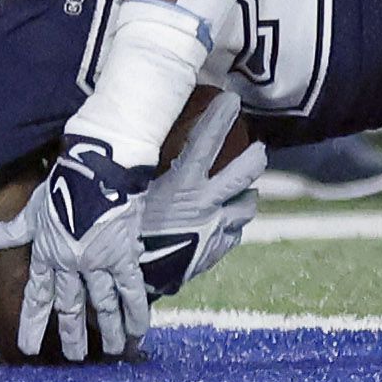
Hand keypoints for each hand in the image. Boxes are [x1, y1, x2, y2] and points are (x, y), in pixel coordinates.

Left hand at [0, 136, 152, 360]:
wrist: (95, 171)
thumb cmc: (61, 184)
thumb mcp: (31, 210)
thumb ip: (9, 232)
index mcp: (47, 254)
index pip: (37, 296)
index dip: (32, 322)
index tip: (27, 348)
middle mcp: (71, 264)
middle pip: (71, 305)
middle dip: (70, 333)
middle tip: (73, 357)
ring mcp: (98, 262)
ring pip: (102, 304)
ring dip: (106, 330)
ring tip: (110, 352)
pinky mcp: (123, 255)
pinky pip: (131, 289)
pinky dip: (136, 311)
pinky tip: (139, 332)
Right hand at [140, 92, 265, 296]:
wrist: (128, 281)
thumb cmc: (122, 231)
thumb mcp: (130, 195)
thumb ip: (141, 174)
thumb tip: (133, 151)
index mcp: (183, 184)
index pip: (207, 141)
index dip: (220, 118)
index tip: (233, 99)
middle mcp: (205, 204)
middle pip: (244, 175)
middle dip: (255, 160)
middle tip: (259, 151)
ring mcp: (214, 229)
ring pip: (245, 207)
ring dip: (246, 199)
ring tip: (245, 195)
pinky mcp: (214, 252)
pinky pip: (233, 236)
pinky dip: (231, 228)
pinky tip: (225, 227)